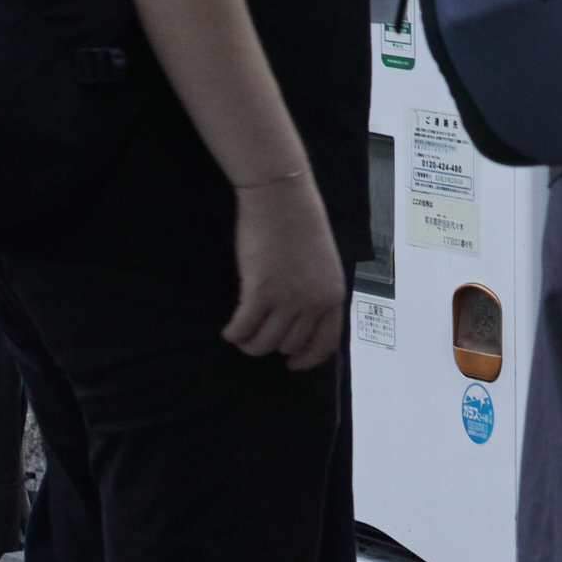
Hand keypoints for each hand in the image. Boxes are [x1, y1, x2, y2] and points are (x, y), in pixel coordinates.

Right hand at [225, 174, 347, 369]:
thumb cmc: (300, 222)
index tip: (292, 364)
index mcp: (333, 295)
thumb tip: (300, 319)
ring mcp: (288, 299)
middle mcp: (314, 302)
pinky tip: (228, 331)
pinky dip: (234, 333)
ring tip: (241, 337)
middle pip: (290, 344)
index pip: (325, 343)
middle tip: (257, 339)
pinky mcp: (260, 292)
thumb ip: (316, 291)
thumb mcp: (323, 263)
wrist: (281, 197)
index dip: (307, 359)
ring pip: (265, 342)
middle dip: (272, 347)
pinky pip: (244, 327)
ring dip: (250, 344)